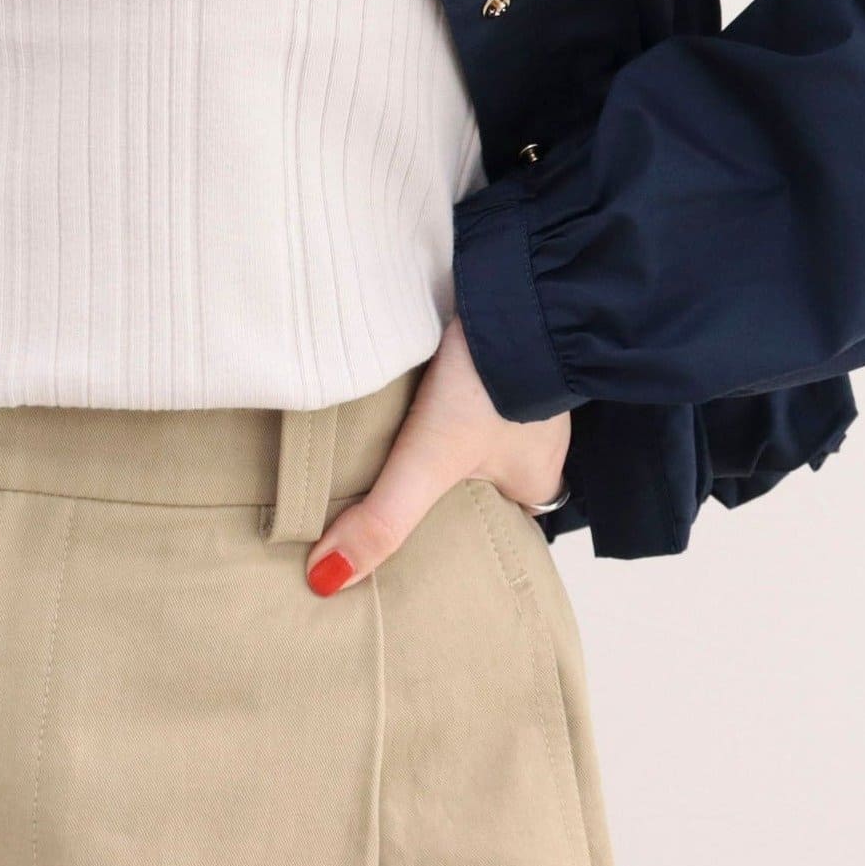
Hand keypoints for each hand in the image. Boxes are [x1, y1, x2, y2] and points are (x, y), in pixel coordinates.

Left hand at [304, 314, 570, 595]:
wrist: (516, 286)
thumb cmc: (493, 381)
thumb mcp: (431, 460)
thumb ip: (385, 517)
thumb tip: (328, 580)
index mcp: (537, 479)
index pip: (503, 529)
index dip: (467, 535)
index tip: (424, 540)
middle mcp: (537, 437)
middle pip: (482, 475)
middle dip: (444, 481)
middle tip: (391, 484)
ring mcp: (520, 385)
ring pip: (473, 421)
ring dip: (441, 424)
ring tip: (386, 432)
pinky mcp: (496, 343)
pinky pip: (466, 375)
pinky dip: (440, 380)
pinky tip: (404, 377)